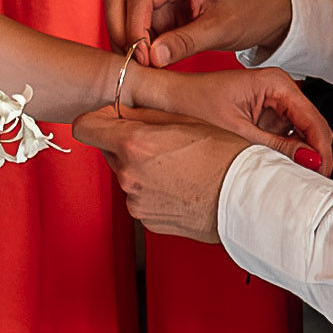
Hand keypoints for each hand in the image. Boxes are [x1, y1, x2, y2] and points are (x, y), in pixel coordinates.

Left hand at [72, 106, 252, 243]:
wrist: (247, 199)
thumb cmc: (226, 158)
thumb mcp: (186, 121)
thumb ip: (144, 115)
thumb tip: (121, 110)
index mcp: (134, 145)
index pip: (85, 127)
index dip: (98, 119)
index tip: (110, 118)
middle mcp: (128, 176)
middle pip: (110, 151)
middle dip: (128, 144)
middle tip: (162, 142)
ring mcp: (136, 202)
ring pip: (127, 175)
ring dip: (143, 169)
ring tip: (179, 167)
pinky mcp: (147, 221)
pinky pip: (141, 198)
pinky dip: (154, 191)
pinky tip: (180, 186)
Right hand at [106, 0, 293, 67]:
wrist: (269, 9)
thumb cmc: (251, 10)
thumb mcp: (221, 29)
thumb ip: (186, 42)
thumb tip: (152, 57)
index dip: (132, 30)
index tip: (141, 58)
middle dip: (118, 28)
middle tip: (132, 59)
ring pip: (123, 9)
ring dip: (126, 36)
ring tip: (143, 64)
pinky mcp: (164, 7)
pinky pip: (138, 22)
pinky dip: (138, 41)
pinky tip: (151, 61)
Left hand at [127, 65, 332, 175]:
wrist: (166, 99)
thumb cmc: (193, 102)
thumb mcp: (237, 130)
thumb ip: (275, 147)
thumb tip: (308, 163)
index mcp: (276, 83)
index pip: (313, 118)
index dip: (321, 148)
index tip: (322, 172)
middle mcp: (278, 91)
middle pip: (311, 128)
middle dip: (313, 155)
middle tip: (312, 182)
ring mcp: (272, 106)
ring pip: (299, 136)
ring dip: (298, 157)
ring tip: (295, 180)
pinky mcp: (263, 120)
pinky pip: (283, 139)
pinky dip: (283, 155)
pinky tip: (278, 172)